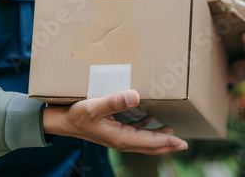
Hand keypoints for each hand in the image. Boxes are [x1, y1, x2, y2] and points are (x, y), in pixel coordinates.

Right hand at [43, 90, 187, 154]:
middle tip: (183, 144)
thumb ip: (114, 102)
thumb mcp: (94, 107)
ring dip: (158, 139)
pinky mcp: (113, 131)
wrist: (61, 122)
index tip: (181, 142)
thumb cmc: (76, 115)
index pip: (149, 143)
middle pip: (149, 146)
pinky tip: (151, 120)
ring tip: (172, 134)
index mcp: (120, 138)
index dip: (166, 142)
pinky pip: (134, 134)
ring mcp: (117, 137)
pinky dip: (145, 130)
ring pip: (143, 142)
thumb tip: (136, 96)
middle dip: (167, 145)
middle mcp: (120, 141)